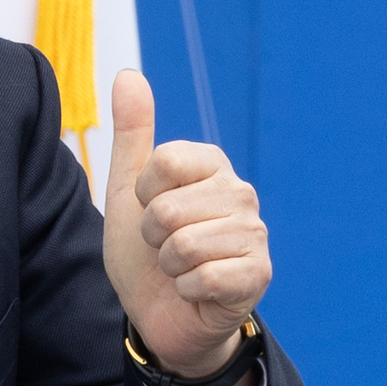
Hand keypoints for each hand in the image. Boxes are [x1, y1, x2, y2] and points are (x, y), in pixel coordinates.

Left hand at [100, 70, 271, 378]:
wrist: (159, 311)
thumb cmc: (146, 249)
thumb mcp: (127, 190)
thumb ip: (132, 133)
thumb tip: (128, 74)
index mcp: (211, 165)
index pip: (163, 162)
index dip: (143, 194)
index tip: (150, 209)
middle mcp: (240, 193)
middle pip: (168, 209)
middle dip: (153, 236)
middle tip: (164, 246)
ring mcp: (254, 234)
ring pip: (184, 244)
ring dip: (169, 265)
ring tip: (180, 267)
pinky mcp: (258, 274)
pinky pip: (203, 276)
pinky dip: (186, 289)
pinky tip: (197, 289)